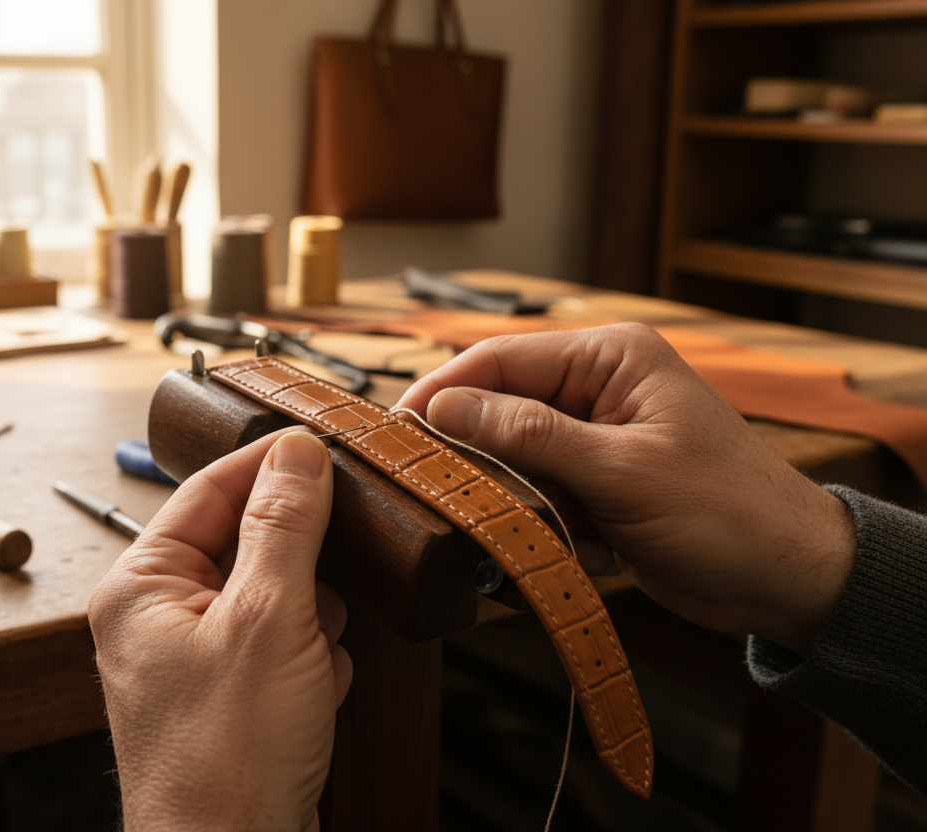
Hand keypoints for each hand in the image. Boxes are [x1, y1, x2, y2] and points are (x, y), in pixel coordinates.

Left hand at [88, 430, 351, 831]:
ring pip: (279, 595)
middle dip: (299, 574)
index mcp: (142, 587)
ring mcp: (197, 657)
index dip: (269, 466)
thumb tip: (297, 454)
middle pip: (250, 543)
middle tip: (315, 601)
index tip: (324, 447)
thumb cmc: (226, 760)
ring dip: (310, 624)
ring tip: (305, 668)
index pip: (208, 490)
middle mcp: (160, 616)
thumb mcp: (267, 621)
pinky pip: (286, 643)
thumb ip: (284, 528)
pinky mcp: (233, 692)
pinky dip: (311, 662)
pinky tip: (309, 696)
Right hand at [396, 323, 855, 655]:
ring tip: (571, 530)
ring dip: (530, 505)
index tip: (397, 431)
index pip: (501, 359)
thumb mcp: (622, 471)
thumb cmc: (727, 512)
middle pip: (500, 410)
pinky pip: (541, 497)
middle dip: (490, 463)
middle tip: (466, 500)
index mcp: (610, 358)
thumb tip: (446, 407)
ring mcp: (596, 437)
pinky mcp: (597, 482)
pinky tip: (599, 546)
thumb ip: (529, 435)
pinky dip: (555, 528)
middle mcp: (598, 388)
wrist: (787, 579)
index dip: (443, 391)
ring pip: (515, 462)